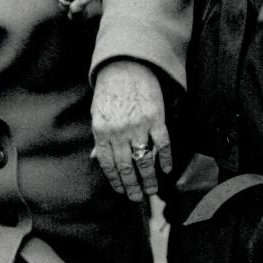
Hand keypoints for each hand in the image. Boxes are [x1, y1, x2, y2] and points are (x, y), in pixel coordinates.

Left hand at [91, 59, 170, 200]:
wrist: (125, 65)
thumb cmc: (109, 90)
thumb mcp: (97, 113)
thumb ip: (99, 138)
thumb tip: (96, 159)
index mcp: (102, 131)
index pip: (108, 164)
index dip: (116, 181)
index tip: (122, 191)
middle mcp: (119, 131)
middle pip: (126, 167)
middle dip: (132, 186)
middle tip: (137, 197)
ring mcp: (138, 125)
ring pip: (145, 160)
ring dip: (149, 178)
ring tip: (151, 190)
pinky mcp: (156, 118)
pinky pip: (163, 144)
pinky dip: (166, 159)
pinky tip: (166, 169)